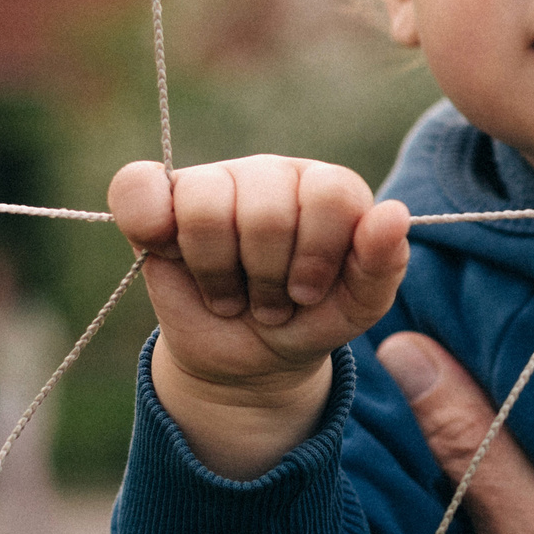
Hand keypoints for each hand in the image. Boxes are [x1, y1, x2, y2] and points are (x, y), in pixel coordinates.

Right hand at [109, 156, 409, 478]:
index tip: (309, 291)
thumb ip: (383, 263)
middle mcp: (274, 174)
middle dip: (266, 276)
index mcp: (329, 187)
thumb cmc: (309, 319)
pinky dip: (147, 222)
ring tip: (233, 293)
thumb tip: (394, 213)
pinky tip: (167, 253)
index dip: (317, 255)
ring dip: (219, 272)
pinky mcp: (159, 202)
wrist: (249, 359)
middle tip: (269, 299)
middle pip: (267, 210)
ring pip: (206, 204)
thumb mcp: (358, 306)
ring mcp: (215, 182)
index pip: (329, 195)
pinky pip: (139, 186)